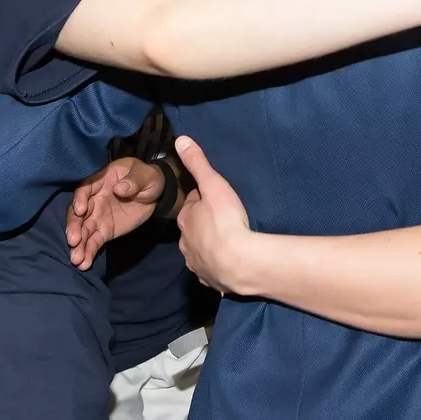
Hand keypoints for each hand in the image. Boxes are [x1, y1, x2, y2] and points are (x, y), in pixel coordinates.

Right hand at [66, 157, 164, 268]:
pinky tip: (84, 263)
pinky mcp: (104, 231)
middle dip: (74, 226)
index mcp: (101, 180)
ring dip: (78, 244)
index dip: (80, 199)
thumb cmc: (148, 179)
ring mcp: (97, 216)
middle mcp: (93, 199)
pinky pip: (94, 242)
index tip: (80, 211)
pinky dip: (88, 252)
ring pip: (83, 230)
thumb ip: (133, 181)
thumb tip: (119, 188)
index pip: (85, 188)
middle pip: (78, 213)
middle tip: (73, 241)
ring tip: (76, 259)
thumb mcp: (145, 175)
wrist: (156, 194)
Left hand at [173, 136, 256, 294]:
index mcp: (186, 219)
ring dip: (209, 246)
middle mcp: (186, 243)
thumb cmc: (226, 220)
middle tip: (222, 219)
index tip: (215, 197)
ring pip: (200, 251)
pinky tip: (228, 263)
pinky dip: (217, 266)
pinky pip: (211, 271)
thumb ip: (198, 163)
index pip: (191, 205)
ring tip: (226, 242)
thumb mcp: (213, 184)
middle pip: (193, 229)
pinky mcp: (211, 280)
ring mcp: (197, 264)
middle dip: (203, 224)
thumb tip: (179, 139)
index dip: (202, 200)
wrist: (240, 262)